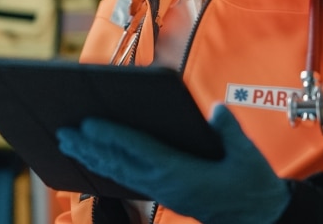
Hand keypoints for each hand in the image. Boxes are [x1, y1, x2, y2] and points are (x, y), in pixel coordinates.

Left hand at [57, 103, 289, 223]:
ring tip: (68, 144)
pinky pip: (127, 180)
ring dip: (91, 158)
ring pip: (118, 174)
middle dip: (88, 148)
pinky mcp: (163, 195)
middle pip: (118, 164)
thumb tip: (215, 110)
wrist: (260, 217)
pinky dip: (107, 169)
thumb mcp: (247, 156)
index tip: (88, 124)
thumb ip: (229, 131)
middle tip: (62, 132)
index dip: (111, 136)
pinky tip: (93, 161)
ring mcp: (162, 192)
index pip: (138, 151)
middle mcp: (165, 185)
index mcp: (181, 174)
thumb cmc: (252, 185)